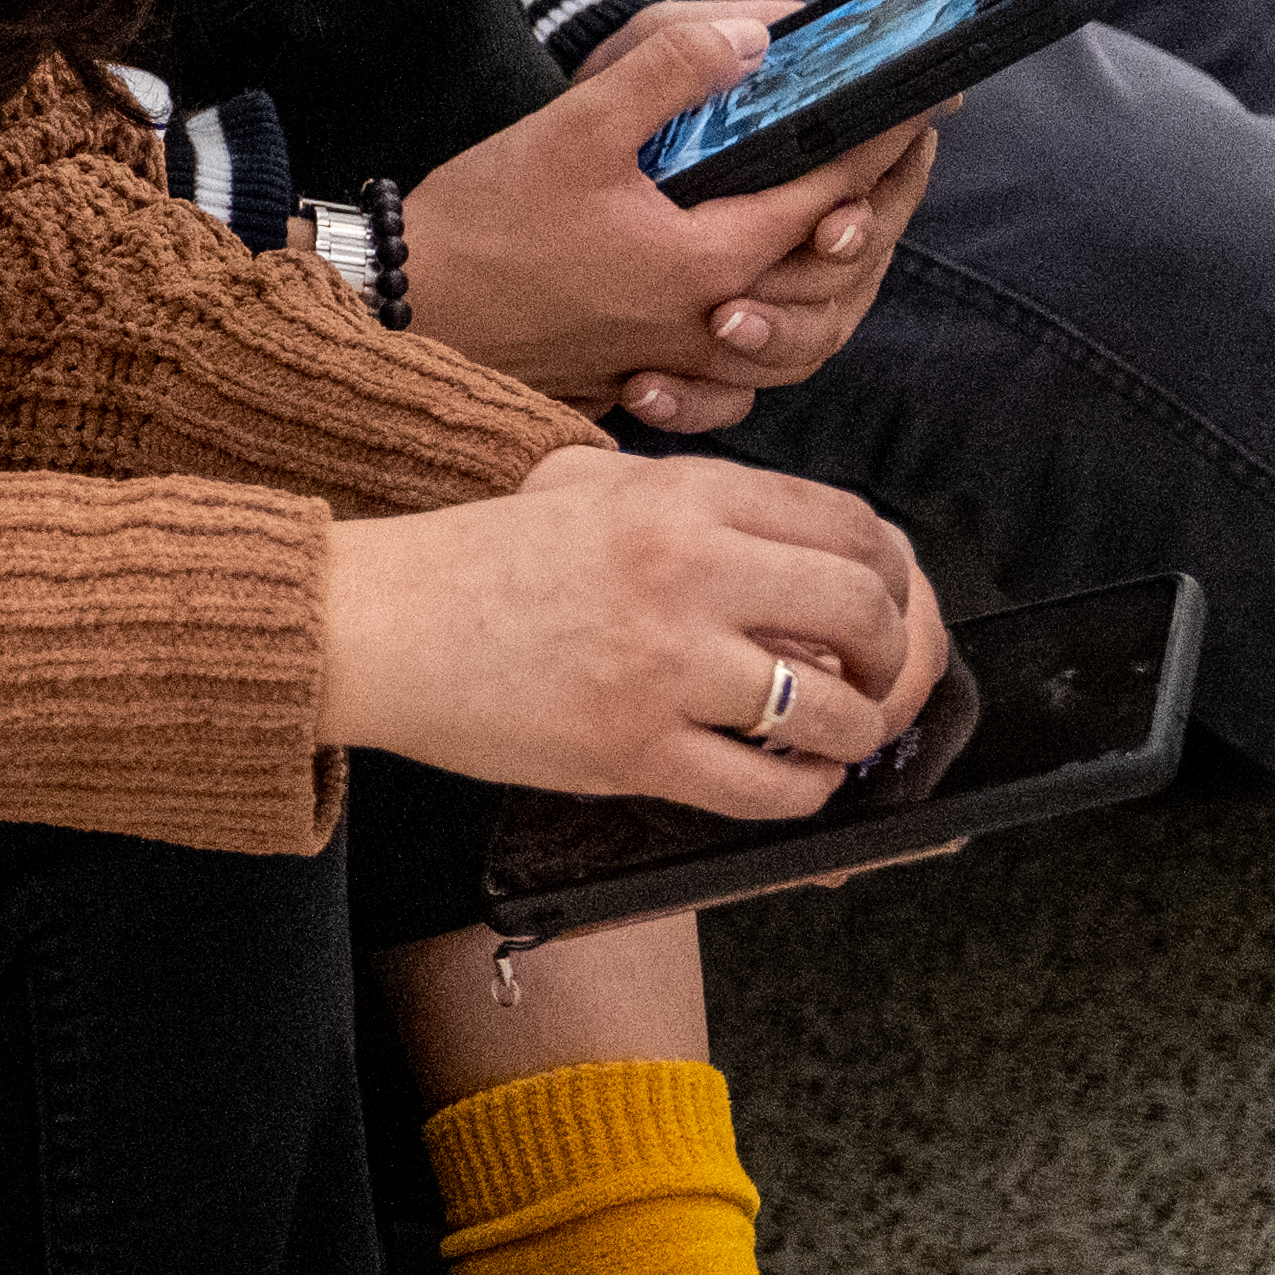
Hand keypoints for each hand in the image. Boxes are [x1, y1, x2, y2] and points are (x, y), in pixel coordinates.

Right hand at [323, 441, 947, 808]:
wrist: (375, 623)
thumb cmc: (473, 560)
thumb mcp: (582, 483)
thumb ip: (689, 498)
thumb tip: (800, 548)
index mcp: (678, 497)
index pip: (853, 525)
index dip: (897, 576)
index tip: (888, 607)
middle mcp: (686, 569)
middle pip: (867, 611)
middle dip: (898, 656)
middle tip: (874, 676)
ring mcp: (665, 663)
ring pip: (836, 709)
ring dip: (859, 731)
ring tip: (836, 734)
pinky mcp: (636, 748)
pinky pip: (772, 788)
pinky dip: (804, 791)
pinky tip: (790, 778)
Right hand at [399, 7, 945, 429]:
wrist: (401, 305)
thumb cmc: (482, 222)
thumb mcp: (573, 128)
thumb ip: (668, 76)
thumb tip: (756, 39)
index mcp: (706, 259)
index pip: (827, 195)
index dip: (882, 142)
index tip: (925, 103)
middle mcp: (707, 322)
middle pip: (833, 274)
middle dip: (881, 206)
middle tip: (906, 153)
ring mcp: (677, 357)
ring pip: (800, 338)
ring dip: (839, 282)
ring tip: (853, 229)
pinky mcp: (641, 375)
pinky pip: (741, 382)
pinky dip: (771, 350)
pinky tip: (766, 319)